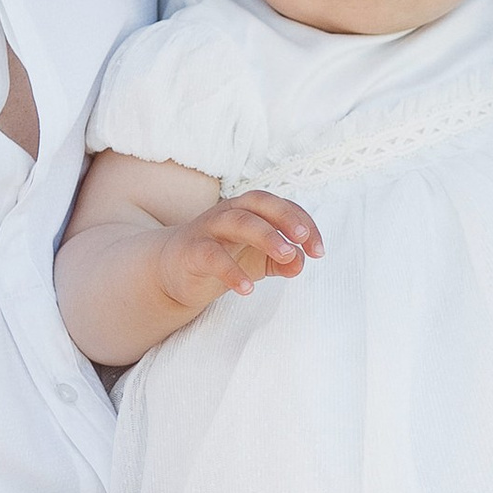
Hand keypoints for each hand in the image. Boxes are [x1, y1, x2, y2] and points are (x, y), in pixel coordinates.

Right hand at [157, 187, 321, 312]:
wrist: (174, 271)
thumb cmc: (223, 258)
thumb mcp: (259, 261)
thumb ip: (282, 261)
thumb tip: (300, 264)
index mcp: (250, 210)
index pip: (282, 207)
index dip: (304, 224)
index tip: (319, 251)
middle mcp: (230, 212)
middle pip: (260, 203)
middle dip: (285, 218)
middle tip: (303, 239)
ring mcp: (210, 228)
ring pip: (239, 222)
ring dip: (266, 236)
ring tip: (286, 256)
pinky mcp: (192, 250)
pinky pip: (213, 256)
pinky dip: (231, 271)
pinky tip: (247, 290)